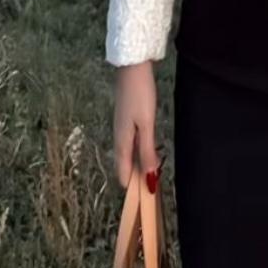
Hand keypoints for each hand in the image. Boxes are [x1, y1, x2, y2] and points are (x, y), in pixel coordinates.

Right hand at [113, 61, 162, 191]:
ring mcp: (121, 126)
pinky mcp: (126, 117)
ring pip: (127, 151)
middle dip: (133, 177)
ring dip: (136, 164)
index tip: (138, 200)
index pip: (123, 169)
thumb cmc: (140, 94)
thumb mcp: (146, 124)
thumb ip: (147, 149)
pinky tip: (144, 150)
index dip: (130, 185)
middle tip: (146, 191)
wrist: (132, 67)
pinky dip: (137, 151)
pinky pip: (130, 141)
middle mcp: (119, 135)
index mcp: (122, 139)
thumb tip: (149, 176)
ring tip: (147, 175)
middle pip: (124, 162)